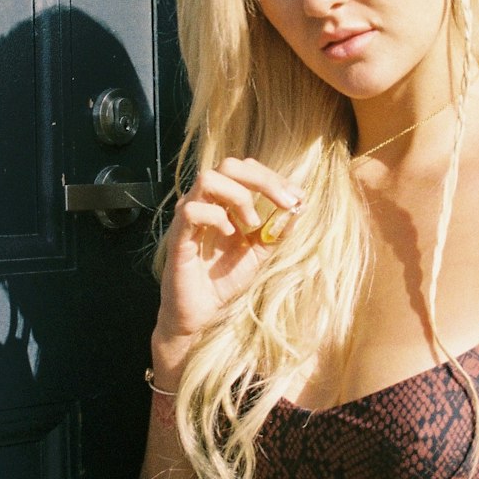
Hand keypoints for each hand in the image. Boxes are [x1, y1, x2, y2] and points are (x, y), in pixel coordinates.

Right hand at [154, 157, 304, 366]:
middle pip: (229, 165)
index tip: (297, 198)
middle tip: (284, 202)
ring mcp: (189, 217)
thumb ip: (275, 231)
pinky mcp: (178, 236)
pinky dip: (216, 217)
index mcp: (224, 202)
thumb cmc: (223, 279)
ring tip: (252, 222)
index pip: (246, 169)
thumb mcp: (258, 253)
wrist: (200, 313)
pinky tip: (230, 234)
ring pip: (208, 179)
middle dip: (263, 179)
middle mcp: (205, 202)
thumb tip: (300, 206)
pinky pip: (192, 210)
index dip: (273, 178)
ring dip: (239, 196)